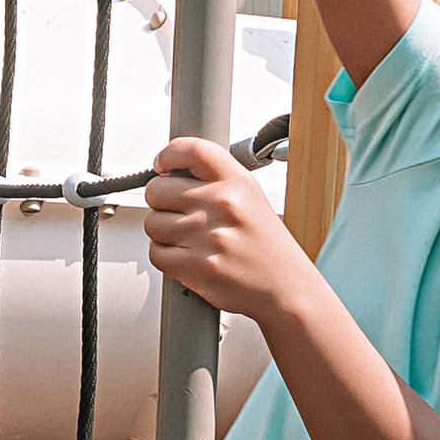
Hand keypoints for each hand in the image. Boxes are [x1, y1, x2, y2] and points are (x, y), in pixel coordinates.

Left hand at [143, 134, 303, 319]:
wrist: (286, 289)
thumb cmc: (267, 247)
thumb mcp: (251, 199)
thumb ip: (214, 182)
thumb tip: (169, 175)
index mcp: (237, 183)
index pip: (191, 150)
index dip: (168, 155)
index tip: (161, 165)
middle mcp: (223, 204)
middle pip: (158, 189)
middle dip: (161, 202)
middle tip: (176, 213)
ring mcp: (208, 236)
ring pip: (153, 223)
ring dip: (163, 232)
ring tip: (187, 239)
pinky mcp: (196, 267)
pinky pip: (156, 253)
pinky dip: (165, 256)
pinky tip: (186, 257)